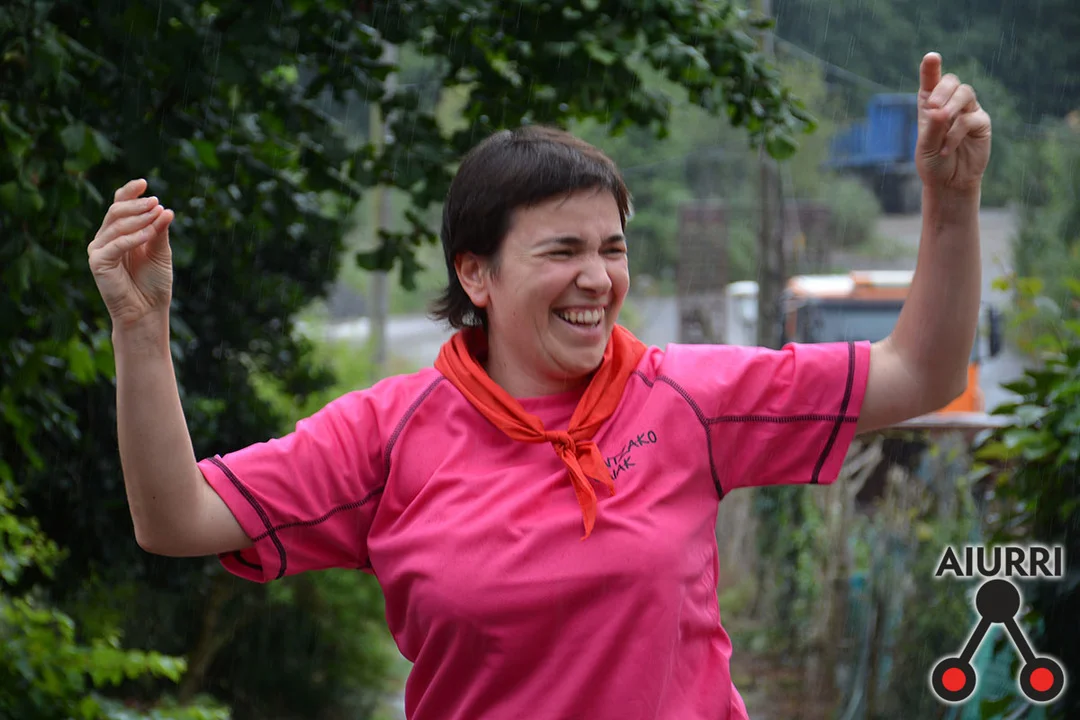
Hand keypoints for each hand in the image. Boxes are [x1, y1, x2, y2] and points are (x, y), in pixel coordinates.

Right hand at [87, 179, 175, 328]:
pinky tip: (147, 234)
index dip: (129, 192)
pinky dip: (132, 238)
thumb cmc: (154, 283)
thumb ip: (159, 231)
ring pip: (115, 225)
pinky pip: (114, 245)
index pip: (120, 204)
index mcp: (121, 232)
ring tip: (156, 215)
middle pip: (116, 211)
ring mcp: (99, 250)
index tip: (144, 183)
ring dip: (138, 218)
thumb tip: (166, 209)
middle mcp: (106, 238)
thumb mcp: (161, 252)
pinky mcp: (97, 263)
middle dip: (137, 204)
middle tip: (156, 202)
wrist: (148, 310)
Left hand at [915, 52, 991, 192]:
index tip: (931, 57)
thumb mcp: (926, 146)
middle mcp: (949, 103)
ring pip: (966, 93)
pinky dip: (956, 134)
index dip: (931, 68)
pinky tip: (947, 149)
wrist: (948, 182)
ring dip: (952, 107)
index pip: (931, 81)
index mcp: (930, 104)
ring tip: (941, 122)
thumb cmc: (932, 162)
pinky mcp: (981, 123)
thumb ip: (933, 127)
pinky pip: (971, 119)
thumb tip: (941, 110)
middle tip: (932, 107)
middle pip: (952, 82)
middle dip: (942, 90)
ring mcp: (968, 111)